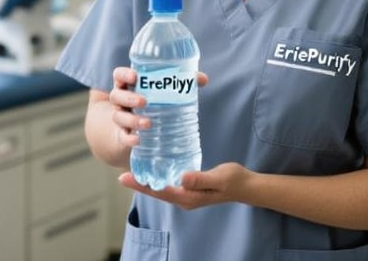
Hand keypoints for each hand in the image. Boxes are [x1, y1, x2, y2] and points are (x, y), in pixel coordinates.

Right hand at [109, 67, 208, 148]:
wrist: (137, 129)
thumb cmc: (153, 102)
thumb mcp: (163, 91)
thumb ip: (183, 82)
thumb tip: (203, 79)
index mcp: (129, 85)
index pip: (119, 75)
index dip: (124, 74)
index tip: (135, 76)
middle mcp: (121, 101)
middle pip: (117, 96)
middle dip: (129, 98)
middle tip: (144, 101)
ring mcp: (121, 118)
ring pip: (119, 117)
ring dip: (132, 120)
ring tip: (148, 124)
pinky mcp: (123, 135)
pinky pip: (122, 136)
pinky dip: (129, 138)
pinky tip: (138, 140)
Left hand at [118, 162, 249, 209]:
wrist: (246, 186)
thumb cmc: (234, 181)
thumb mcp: (219, 178)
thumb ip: (201, 179)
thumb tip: (182, 178)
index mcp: (189, 197)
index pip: (160, 192)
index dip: (142, 185)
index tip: (125, 178)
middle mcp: (185, 198)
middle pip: (157, 192)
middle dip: (139, 184)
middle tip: (121, 175)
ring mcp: (188, 194)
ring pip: (162, 188)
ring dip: (147, 181)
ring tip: (133, 172)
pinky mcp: (190, 187)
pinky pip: (170, 184)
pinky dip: (159, 178)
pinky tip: (154, 169)